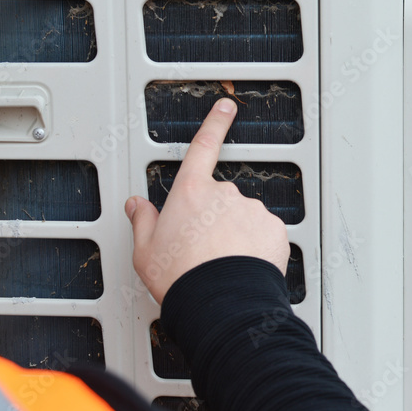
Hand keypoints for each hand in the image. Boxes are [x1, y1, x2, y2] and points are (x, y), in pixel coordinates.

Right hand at [125, 98, 289, 303]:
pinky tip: (242, 266)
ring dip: (235, 234)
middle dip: (215, 218)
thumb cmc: (182, 278)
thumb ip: (143, 221)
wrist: (220, 303)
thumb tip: (137, 206)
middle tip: (203, 249)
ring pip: (243, 218)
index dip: (215, 122)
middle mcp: (224, 195)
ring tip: (221, 263)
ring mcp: (252, 211)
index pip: (203, 146)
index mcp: (191, 192)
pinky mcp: (274, 230)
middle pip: (220, 199)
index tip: (226, 107)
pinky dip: (256, 247)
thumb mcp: (145, 251)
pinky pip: (264, 234)